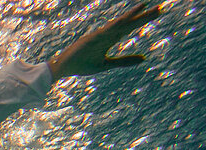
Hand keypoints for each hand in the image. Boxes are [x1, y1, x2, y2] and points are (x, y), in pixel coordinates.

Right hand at [48, 3, 162, 79]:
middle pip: (128, 23)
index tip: (157, 12)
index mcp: (109, 40)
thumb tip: (143, 58)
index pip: (129, 27)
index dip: (142, 20)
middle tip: (160, 9)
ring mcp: (98, 35)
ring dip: (132, 16)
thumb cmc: (82, 66)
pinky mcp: (90, 39)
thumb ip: (124, 61)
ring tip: (145, 7)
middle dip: (143, 16)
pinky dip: (115, 25)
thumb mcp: (106, 65)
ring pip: (119, 24)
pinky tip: (125, 20)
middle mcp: (106, 34)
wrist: (63, 68)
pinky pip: (105, 31)